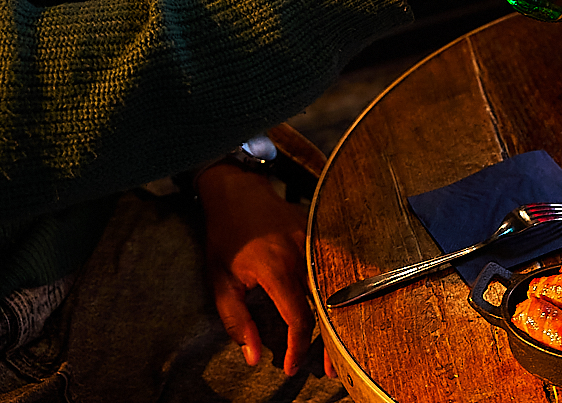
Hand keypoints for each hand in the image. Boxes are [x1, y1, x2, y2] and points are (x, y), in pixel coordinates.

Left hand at [199, 163, 317, 376]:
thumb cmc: (226, 238)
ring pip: (335, 288)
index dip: (297, 347)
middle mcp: (302, 255)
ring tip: (336, 345)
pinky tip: (340, 311)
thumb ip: (237, 322)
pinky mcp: (319, 235)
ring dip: (337, 319)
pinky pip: (334, 269)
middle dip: (328, 342)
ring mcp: (315, 242)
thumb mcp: (221, 283)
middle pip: (325, 307)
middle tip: (326, 369)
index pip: (298, 318)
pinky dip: (338, 293)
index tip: (290, 367)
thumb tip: (253, 357)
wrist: (238, 193)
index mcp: (276, 269)